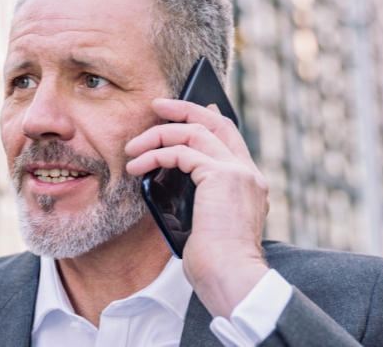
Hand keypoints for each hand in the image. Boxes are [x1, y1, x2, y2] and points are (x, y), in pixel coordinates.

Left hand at [125, 98, 270, 317]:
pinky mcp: (222, 176)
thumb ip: (198, 198)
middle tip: (157, 106)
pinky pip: (181, 152)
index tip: (185, 111)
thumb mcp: (206, 223)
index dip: (207, 118)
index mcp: (250, 184)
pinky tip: (137, 167)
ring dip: (158, 135)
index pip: (229, 138)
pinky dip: (155, 155)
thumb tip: (170, 180)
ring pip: (194, 132)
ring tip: (132, 149)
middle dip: (184, 109)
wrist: (230, 278)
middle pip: (216, 123)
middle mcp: (248, 173)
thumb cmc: (216, 263)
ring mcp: (238, 172)